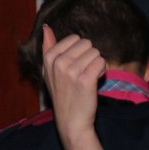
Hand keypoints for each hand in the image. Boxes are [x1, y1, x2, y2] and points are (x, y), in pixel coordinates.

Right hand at [41, 24, 105, 140]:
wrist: (71, 121)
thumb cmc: (63, 95)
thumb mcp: (49, 71)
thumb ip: (48, 48)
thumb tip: (46, 28)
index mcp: (49, 57)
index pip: (75, 38)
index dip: (80, 52)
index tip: (75, 68)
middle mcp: (59, 62)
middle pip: (87, 44)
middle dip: (89, 57)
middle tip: (83, 74)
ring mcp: (71, 70)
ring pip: (96, 53)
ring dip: (96, 65)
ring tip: (89, 79)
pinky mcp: (85, 79)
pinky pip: (101, 63)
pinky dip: (102, 72)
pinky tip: (95, 82)